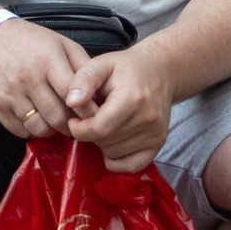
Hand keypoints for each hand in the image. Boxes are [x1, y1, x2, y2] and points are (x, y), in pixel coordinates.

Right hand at [0, 17, 92, 142]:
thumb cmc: (31, 41)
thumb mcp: (63, 45)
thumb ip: (83, 68)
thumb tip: (98, 95)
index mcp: (47, 62)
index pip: (73, 97)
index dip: (86, 111)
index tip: (92, 115)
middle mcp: (27, 79)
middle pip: (57, 117)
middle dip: (70, 124)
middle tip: (73, 121)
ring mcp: (10, 94)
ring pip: (39, 128)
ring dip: (50, 128)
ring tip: (52, 118)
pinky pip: (20, 130)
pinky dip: (30, 129)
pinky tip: (34, 116)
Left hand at [60, 48, 173, 174]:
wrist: (159, 71)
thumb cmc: (124, 67)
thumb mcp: (101, 64)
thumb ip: (83, 80)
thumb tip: (71, 102)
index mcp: (132, 99)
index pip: (99, 129)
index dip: (79, 128)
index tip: (74, 118)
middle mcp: (148, 119)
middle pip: (105, 142)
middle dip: (89, 133)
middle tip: (89, 119)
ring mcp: (156, 134)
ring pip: (115, 153)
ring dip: (101, 143)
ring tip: (102, 124)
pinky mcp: (159, 143)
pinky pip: (132, 165)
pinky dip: (116, 159)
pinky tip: (111, 141)